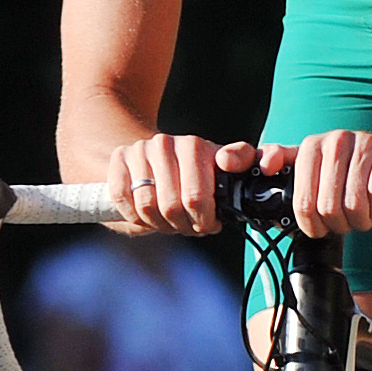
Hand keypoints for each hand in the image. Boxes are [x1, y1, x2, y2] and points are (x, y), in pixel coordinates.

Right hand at [103, 132, 245, 234]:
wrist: (156, 154)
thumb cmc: (197, 170)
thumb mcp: (224, 166)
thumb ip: (243, 163)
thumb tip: (254, 165)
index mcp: (195, 146)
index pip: (197, 198)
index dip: (202, 220)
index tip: (208, 224)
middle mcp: (165, 144)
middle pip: (171, 207)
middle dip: (182, 225)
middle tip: (188, 227)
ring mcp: (138, 151)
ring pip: (146, 207)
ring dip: (159, 224)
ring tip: (170, 223)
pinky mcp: (117, 159)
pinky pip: (122, 200)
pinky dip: (134, 216)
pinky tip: (146, 216)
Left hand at [277, 129, 371, 238]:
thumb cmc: (354, 168)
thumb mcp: (317, 165)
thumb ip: (285, 163)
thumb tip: (264, 167)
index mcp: (312, 146)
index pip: (302, 201)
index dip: (312, 225)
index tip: (321, 230)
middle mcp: (336, 139)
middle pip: (328, 206)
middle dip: (339, 225)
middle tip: (347, 226)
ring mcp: (365, 141)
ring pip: (354, 202)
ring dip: (361, 221)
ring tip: (364, 220)